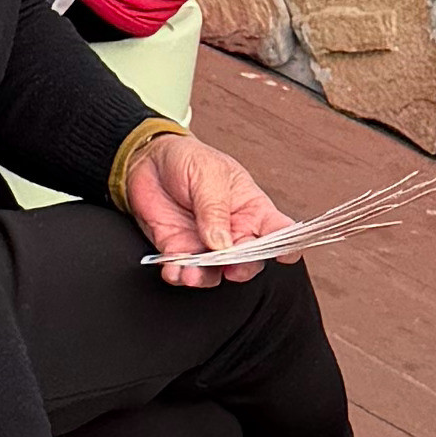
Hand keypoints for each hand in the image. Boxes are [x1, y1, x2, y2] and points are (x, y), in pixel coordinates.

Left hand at [119, 129, 289, 287]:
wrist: (148, 159)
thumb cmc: (188, 160)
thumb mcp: (207, 175)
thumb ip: (215, 210)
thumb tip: (223, 244)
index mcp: (251, 208)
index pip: (278, 230)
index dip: (287, 244)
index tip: (284, 255)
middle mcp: (233, 231)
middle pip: (249, 260)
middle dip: (241, 268)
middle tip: (229, 264)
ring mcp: (206, 243)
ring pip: (216, 273)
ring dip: (205, 277)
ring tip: (192, 273)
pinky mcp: (179, 249)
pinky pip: (184, 271)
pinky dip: (179, 275)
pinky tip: (174, 270)